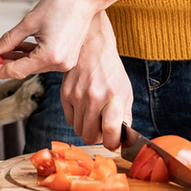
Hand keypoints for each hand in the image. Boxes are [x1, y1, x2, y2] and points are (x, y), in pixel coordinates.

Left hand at [0, 0, 98, 79]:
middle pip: (24, 70)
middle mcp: (59, 64)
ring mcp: (64, 62)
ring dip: (16, 59)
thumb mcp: (29, 22)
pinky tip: (15, 49)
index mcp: (50, 56)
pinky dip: (29, 55)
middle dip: (4, 64)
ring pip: (32, 66)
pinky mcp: (66, 57)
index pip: (16, 70)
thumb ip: (8, 40)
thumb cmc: (61, 5)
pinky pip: (42, 60)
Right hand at [60, 11, 132, 149]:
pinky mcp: (65, 94)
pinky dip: (77, 119)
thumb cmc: (111, 70)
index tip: (114, 142)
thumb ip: (125, 115)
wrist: (92, 47)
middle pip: (90, 136)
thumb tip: (123, 138)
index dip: (112, 143)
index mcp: (114, 97)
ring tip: (94, 115)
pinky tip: (84, 107)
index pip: (111, 131)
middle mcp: (94, 98)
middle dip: (98, 137)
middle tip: (103, 128)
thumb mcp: (125, 91)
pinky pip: (70, 120)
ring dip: (87, 128)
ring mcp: (77, 96)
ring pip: (79, 130)